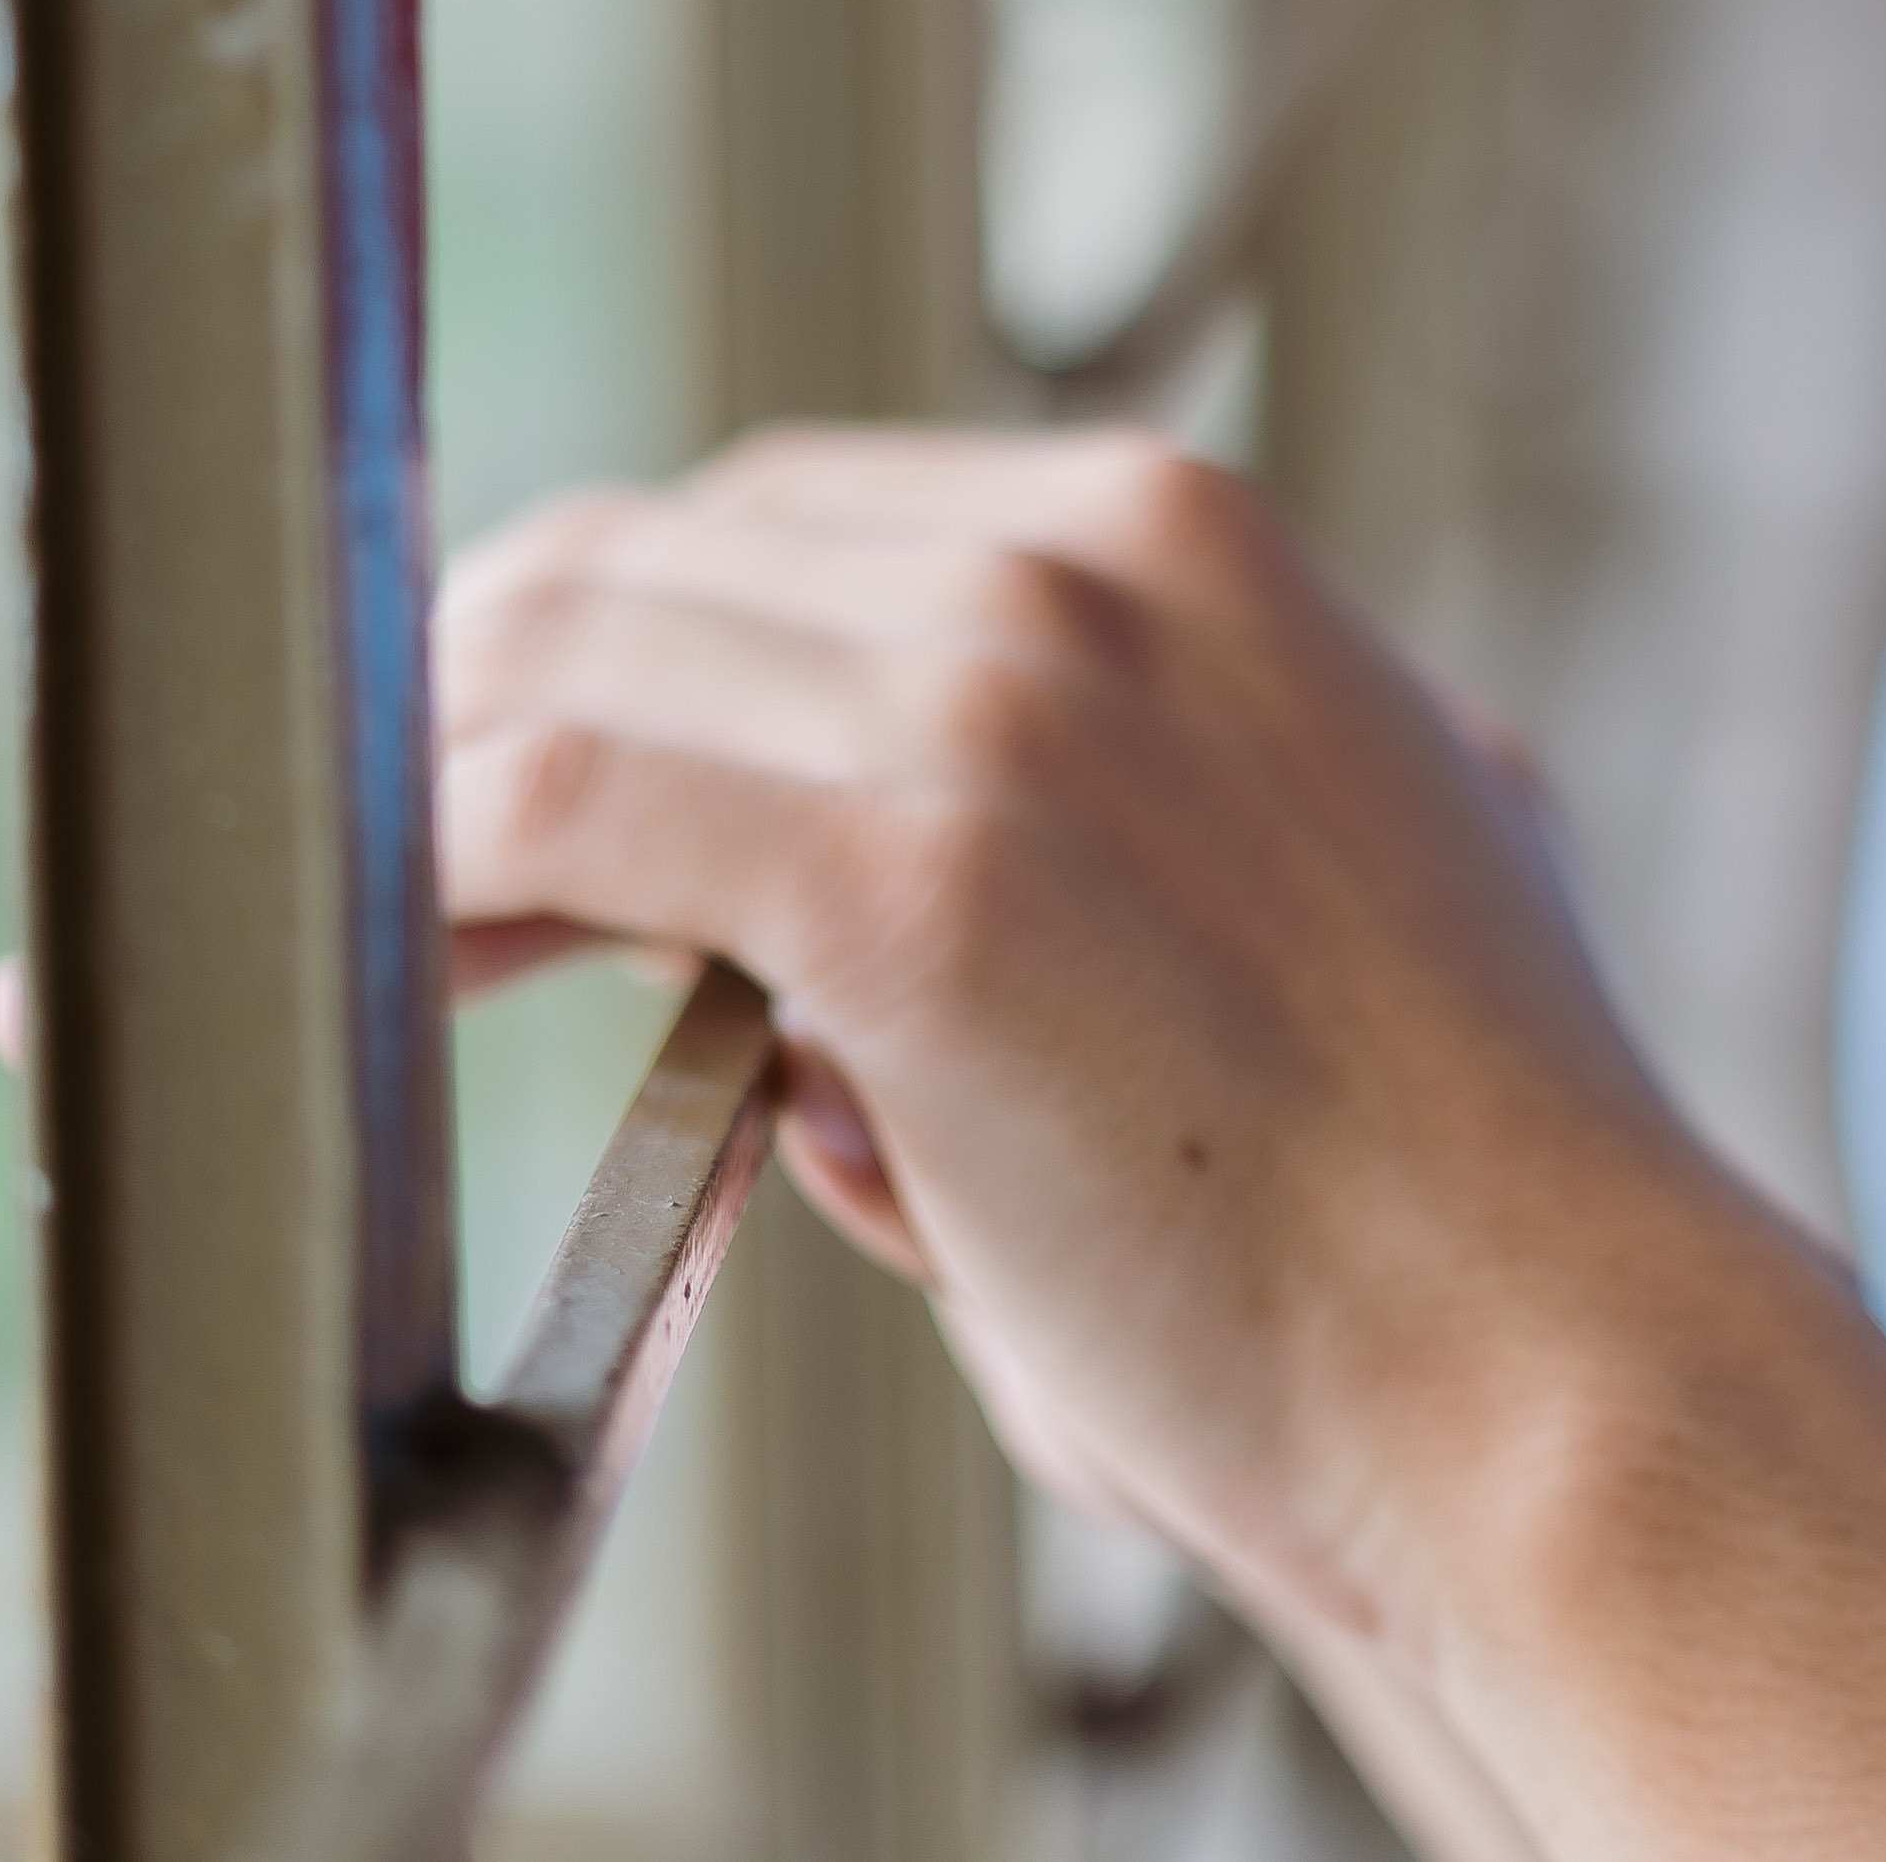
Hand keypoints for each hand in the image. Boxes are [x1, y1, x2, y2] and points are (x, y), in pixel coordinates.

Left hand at [427, 426, 1790, 1661]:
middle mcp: (1083, 564)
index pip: (787, 522)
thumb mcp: (1320, 889)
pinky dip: (419, 873)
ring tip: (334, 929)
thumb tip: (843, 976)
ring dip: (410, 782)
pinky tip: (376, 976)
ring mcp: (1001, 701)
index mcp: (1182, 536)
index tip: (513, 773)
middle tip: (374, 852)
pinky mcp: (913, 876)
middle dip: (482, 691)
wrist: (1551, 1364)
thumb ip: (1125, 840)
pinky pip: (552, 801)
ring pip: (563, 648)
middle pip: (649, 558)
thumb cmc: (1436, 1207)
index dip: (623, 649)